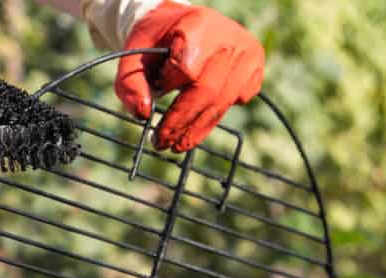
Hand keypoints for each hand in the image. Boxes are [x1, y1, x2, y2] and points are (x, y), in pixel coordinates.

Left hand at [115, 1, 264, 152]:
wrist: (185, 24)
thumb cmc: (159, 40)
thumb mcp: (135, 54)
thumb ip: (130, 83)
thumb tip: (142, 114)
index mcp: (199, 25)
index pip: (186, 68)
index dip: (169, 86)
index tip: (157, 89)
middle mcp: (230, 39)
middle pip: (207, 92)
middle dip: (181, 123)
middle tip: (161, 144)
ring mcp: (248, 55)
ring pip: (221, 104)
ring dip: (195, 129)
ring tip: (176, 145)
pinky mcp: (255, 71)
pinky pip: (233, 104)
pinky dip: (211, 118)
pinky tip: (196, 121)